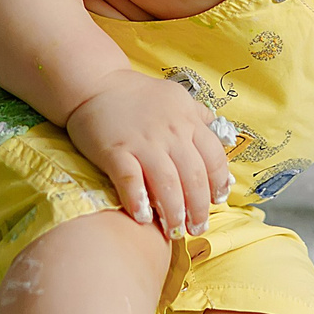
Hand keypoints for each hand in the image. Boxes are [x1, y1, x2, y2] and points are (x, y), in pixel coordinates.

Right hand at [63, 70, 235, 238]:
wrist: (95, 83)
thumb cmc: (136, 94)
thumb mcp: (175, 96)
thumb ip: (197, 115)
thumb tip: (219, 133)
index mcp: (187, 120)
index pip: (214, 157)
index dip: (218, 183)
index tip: (217, 201)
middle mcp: (169, 132)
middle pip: (193, 177)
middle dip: (198, 208)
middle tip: (197, 228)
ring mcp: (142, 142)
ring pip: (166, 183)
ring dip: (173, 211)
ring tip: (174, 230)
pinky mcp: (114, 150)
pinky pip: (129, 180)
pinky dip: (137, 200)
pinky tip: (142, 218)